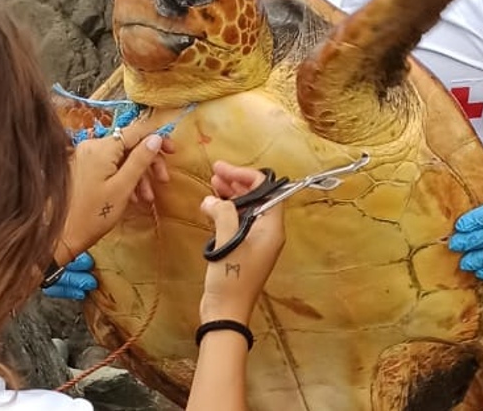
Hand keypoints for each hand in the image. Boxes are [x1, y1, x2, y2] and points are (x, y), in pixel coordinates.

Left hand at [45, 119, 173, 300]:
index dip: (158, 138)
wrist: (61, 235)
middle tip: (163, 180)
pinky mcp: (83, 168)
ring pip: (121, 157)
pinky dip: (124, 177)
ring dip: (138, 173)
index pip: (136, 131)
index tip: (174, 152)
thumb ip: (140, 160)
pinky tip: (133, 196)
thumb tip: (156, 137)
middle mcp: (92, 146)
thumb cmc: (94, 214)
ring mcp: (85, 157)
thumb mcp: (123, 187)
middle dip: (149, 161)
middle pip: (130, 144)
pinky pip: (110, 166)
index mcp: (102, 148)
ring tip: (147, 197)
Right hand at [198, 162, 286, 323]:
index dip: (246, 177)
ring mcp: (255, 243)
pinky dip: (226, 212)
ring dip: (230, 196)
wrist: (226, 312)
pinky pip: (238, 224)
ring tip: (212, 186)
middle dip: (237, 183)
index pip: (268, 190)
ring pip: (246, 210)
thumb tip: (211, 200)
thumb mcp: (227, 241)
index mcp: (272, 228)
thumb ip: (222, 214)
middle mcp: (268, 233)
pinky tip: (211, 208)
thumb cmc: (231, 279)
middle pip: (257, 198)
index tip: (224, 170)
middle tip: (215, 174)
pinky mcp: (243, 251)